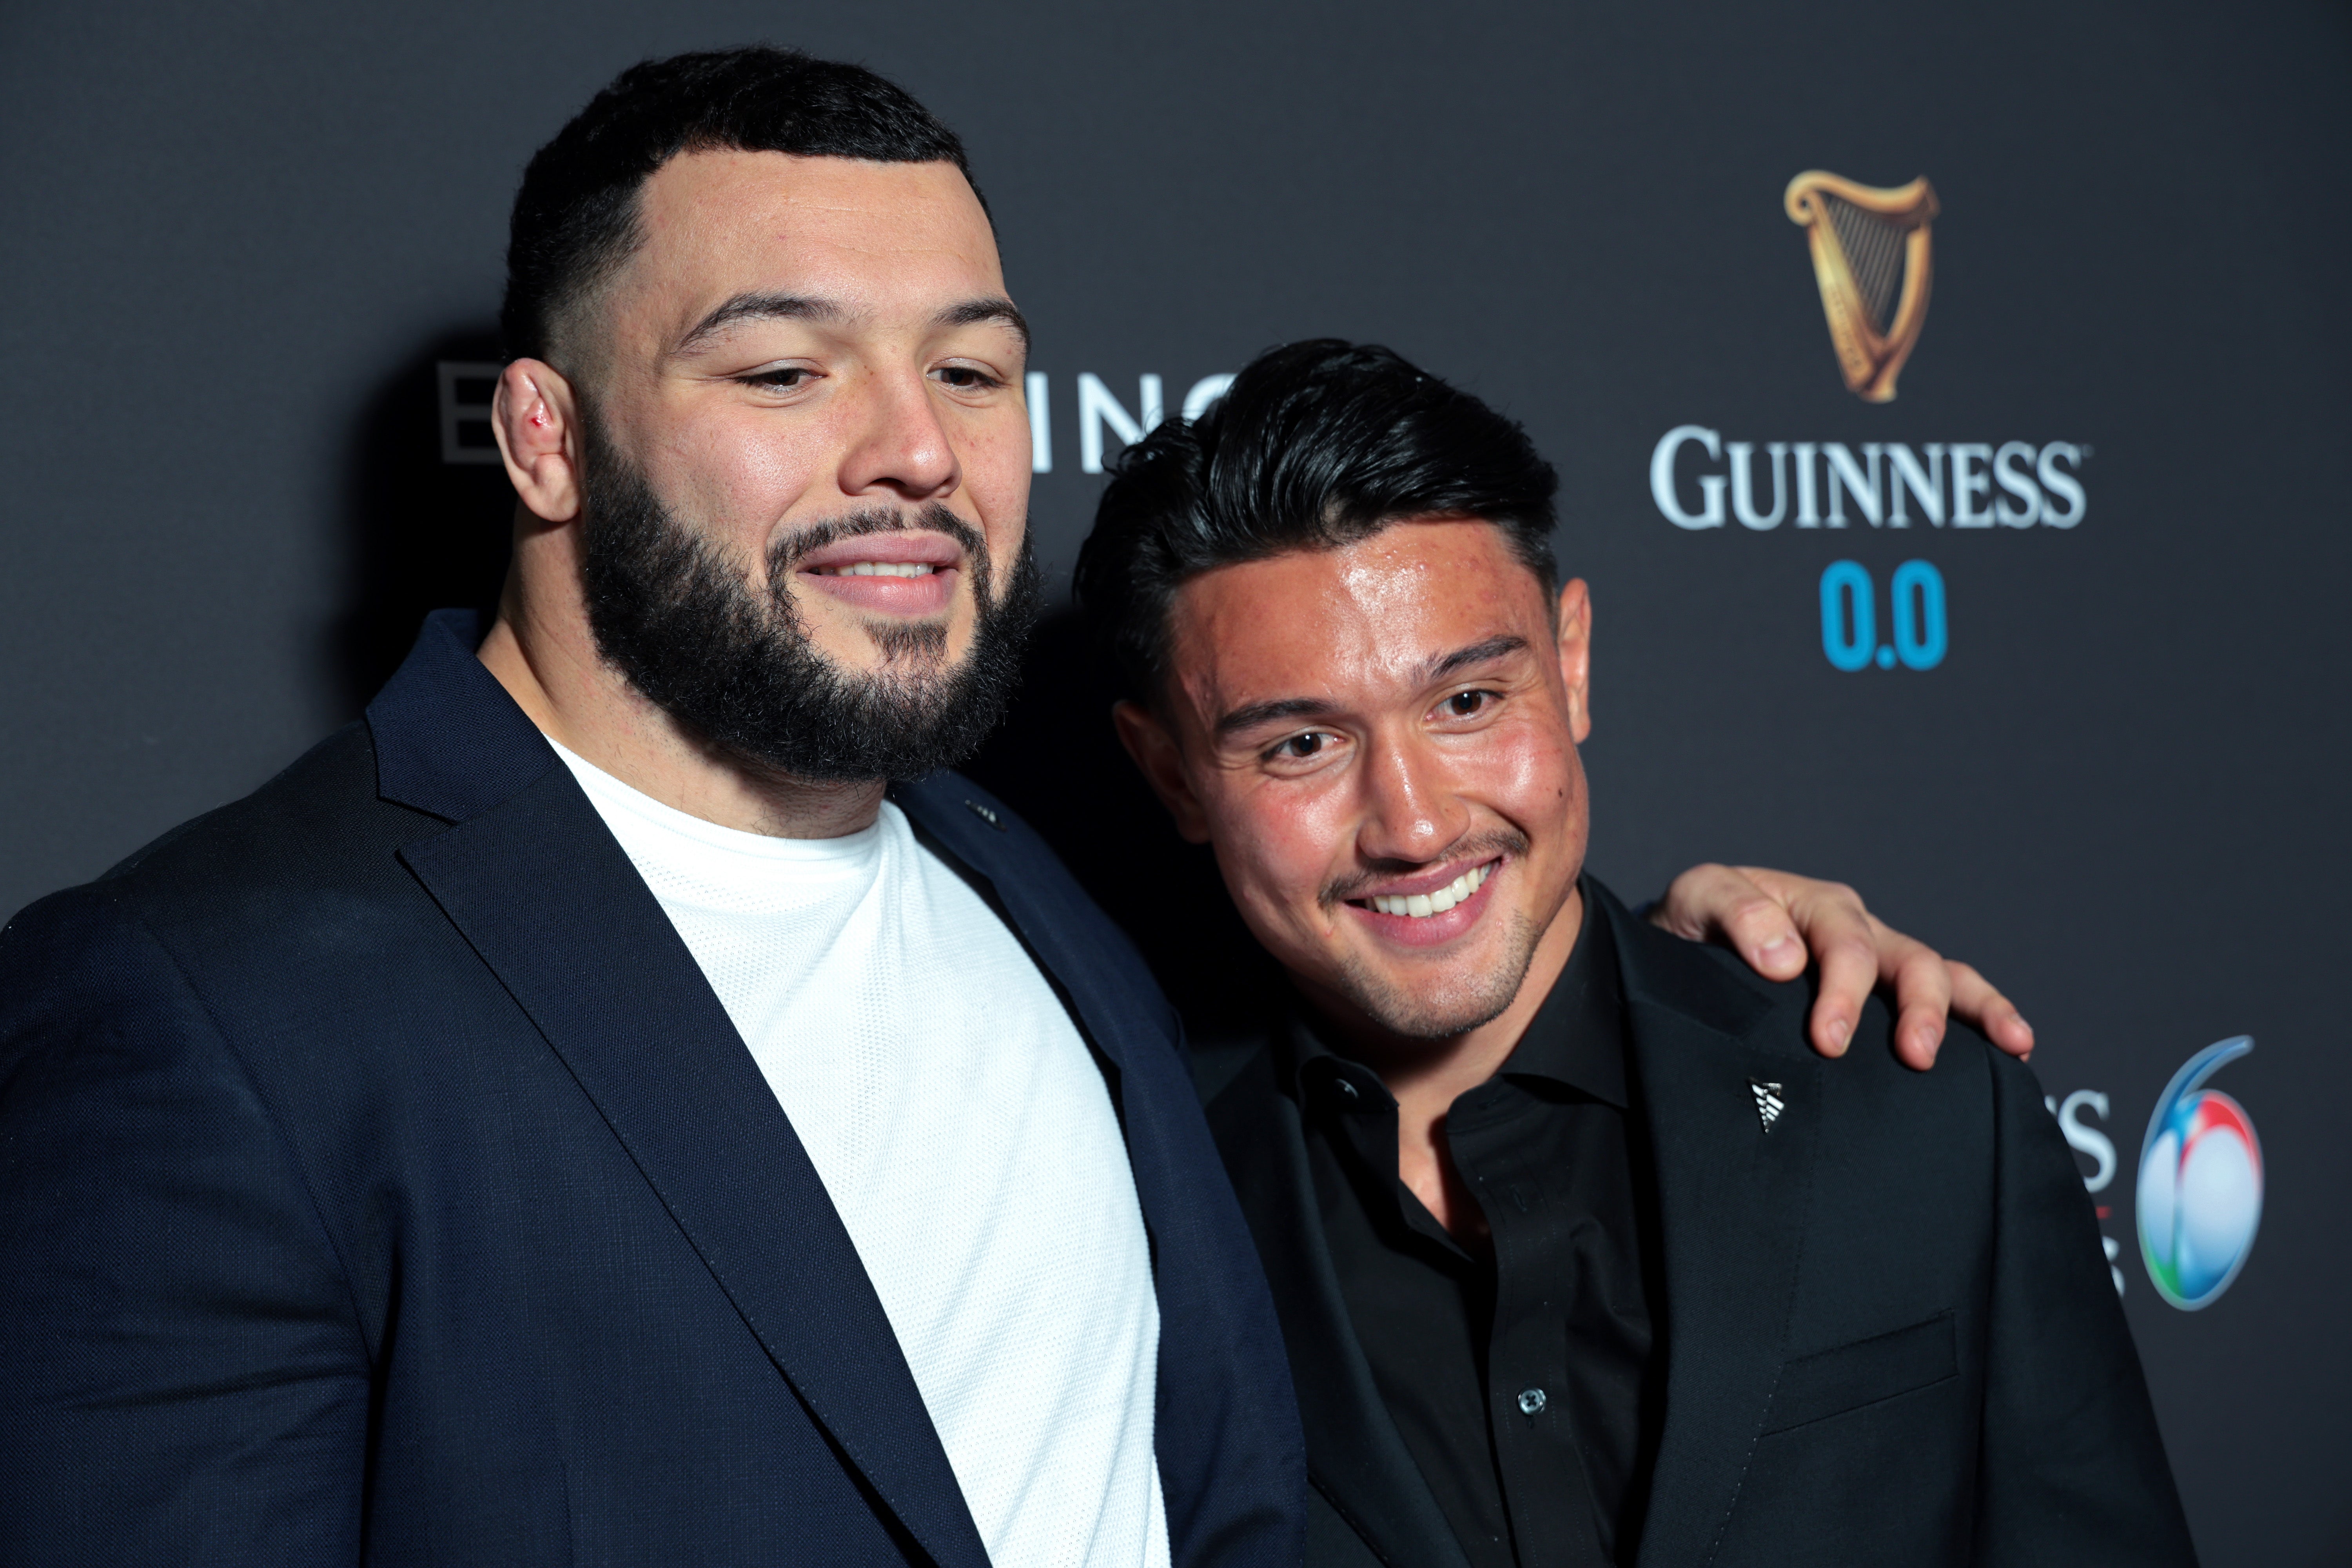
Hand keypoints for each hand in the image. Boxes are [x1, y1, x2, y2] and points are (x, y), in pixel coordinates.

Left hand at [1649, 864, 2032, 1069]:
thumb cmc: (1691, 926)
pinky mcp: (1882, 997)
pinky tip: (2013, 1051)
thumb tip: (1785, 959)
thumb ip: (1734, 914)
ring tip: (2011, 1044)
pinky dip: (1983, 1018)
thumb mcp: (1696, 900)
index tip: (1829, 1042)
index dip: (1844, 993)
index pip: (1844, 945)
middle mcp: (1855, 929)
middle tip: (1914, 1057)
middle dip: (1917, 1008)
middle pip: (1907, 959)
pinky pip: (1946, 998)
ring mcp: (1876, 961)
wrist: (1682, 950)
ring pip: (1941, 975)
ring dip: (1976, 1009)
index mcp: (1814, 905)